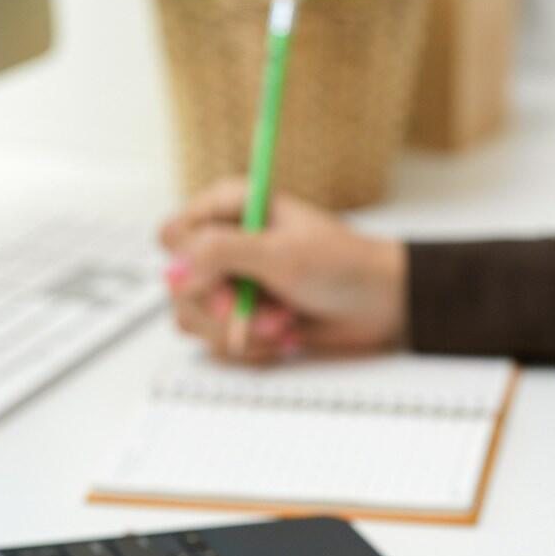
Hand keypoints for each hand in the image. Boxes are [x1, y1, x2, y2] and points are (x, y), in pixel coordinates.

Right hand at [158, 177, 407, 361]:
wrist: (381, 305)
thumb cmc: (343, 265)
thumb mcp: (281, 253)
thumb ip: (221, 254)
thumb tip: (174, 272)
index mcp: (229, 209)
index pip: (172, 235)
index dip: (190, 263)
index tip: (224, 279)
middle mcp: (224, 245)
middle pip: (178, 285)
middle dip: (223, 308)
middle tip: (258, 310)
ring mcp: (232, 284)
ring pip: (194, 320)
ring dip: (243, 331)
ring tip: (284, 322)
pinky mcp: (243, 319)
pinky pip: (218, 344)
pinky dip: (255, 347)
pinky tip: (286, 334)